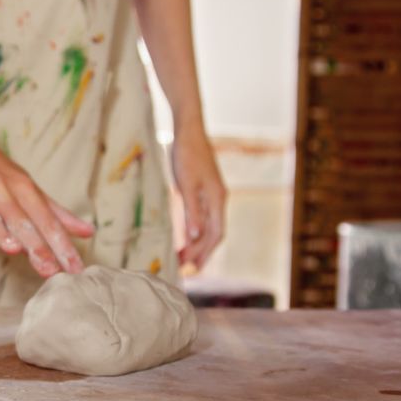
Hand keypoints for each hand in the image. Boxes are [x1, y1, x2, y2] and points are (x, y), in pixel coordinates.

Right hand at [0, 135, 94, 276]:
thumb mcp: (29, 188)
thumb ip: (57, 214)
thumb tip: (89, 232)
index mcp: (22, 187)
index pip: (45, 218)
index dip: (60, 243)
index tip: (74, 267)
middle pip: (19, 219)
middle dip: (36, 244)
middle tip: (50, 270)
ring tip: (13, 249)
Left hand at [172, 124, 225, 268]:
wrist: (188, 130)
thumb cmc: (186, 155)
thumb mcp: (186, 184)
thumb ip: (192, 211)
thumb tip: (196, 237)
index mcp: (217, 199)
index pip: (215, 234)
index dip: (205, 253)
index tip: (192, 268)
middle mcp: (218, 200)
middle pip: (213, 234)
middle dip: (200, 253)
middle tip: (185, 270)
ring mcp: (212, 195)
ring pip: (207, 226)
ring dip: (196, 243)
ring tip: (182, 258)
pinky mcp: (203, 191)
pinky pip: (201, 217)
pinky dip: (194, 230)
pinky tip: (184, 238)